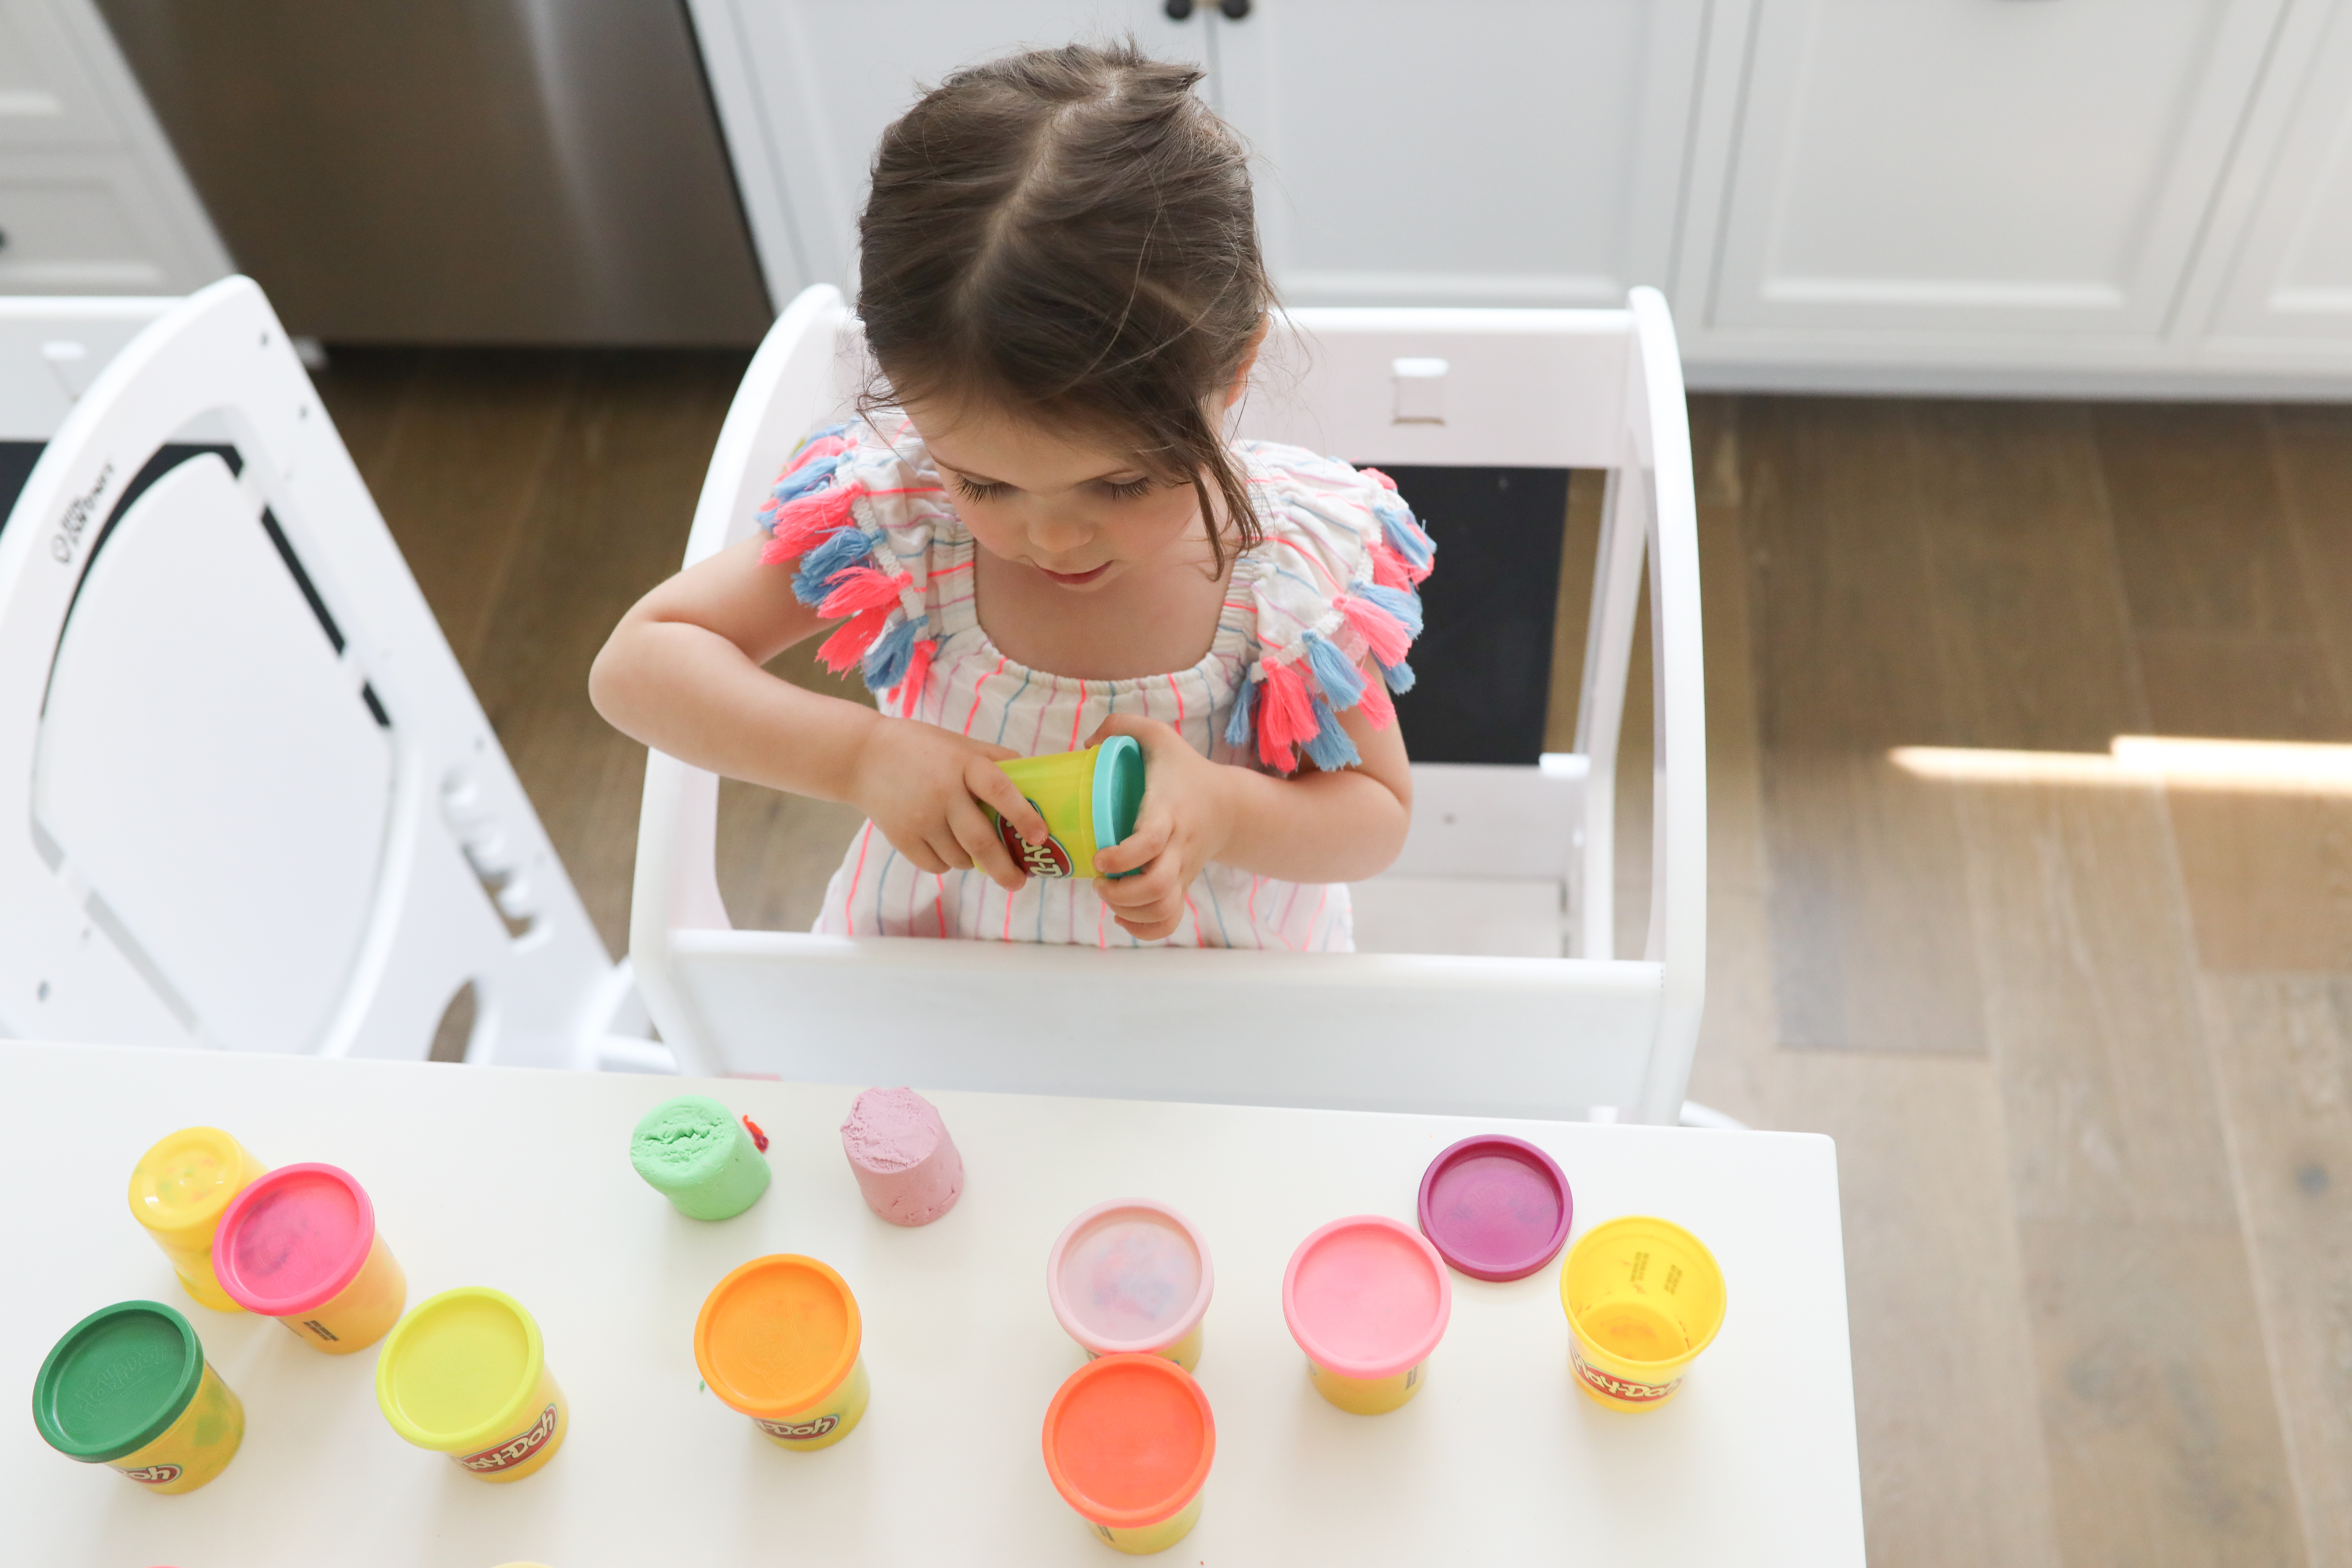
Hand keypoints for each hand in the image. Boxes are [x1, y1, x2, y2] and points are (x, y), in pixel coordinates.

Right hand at [847, 718, 1048, 892]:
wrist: (862, 757)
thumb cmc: (921, 749)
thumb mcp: (959, 744)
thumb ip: (994, 760)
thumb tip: (1035, 780)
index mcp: (963, 764)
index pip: (999, 791)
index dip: (1023, 815)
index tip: (1041, 836)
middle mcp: (943, 792)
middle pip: (980, 841)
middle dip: (1004, 868)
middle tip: (1018, 883)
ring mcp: (920, 818)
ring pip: (959, 858)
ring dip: (973, 861)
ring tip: (973, 848)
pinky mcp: (901, 837)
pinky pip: (936, 866)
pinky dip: (947, 863)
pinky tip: (944, 845)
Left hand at [1086, 715, 1237, 940]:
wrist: (1228, 806)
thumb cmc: (1183, 770)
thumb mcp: (1157, 736)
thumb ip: (1121, 726)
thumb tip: (1084, 744)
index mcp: (1169, 811)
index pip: (1151, 842)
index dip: (1124, 857)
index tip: (1100, 858)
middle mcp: (1179, 847)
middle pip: (1158, 886)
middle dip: (1122, 893)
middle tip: (1099, 881)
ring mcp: (1183, 871)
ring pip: (1163, 909)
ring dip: (1130, 912)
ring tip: (1108, 895)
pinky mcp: (1183, 887)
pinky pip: (1169, 921)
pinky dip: (1145, 929)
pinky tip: (1123, 917)